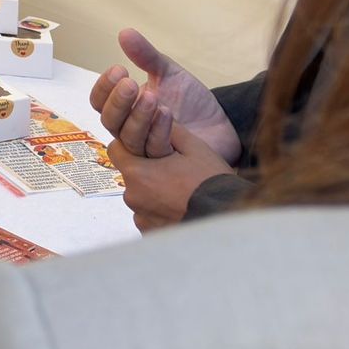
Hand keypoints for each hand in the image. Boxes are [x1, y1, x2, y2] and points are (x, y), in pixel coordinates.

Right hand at [89, 29, 241, 162]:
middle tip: (131, 83)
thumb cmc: (191, 101)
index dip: (104, 86)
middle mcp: (130, 129)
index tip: (119, 69)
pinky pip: (153, 150)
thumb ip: (146, 56)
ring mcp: (146, 149)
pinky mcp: (166, 163)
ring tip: (153, 97)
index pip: (99, 101)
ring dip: (137, 116)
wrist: (223, 125)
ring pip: (128, 138)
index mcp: (125, 108)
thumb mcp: (169, 73)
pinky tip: (167, 113)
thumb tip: (125, 33)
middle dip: (118, 101)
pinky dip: (157, 131)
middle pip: (109, 121)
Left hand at [111, 122, 233, 232]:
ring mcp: (142, 219)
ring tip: (181, 195)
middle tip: (172, 173)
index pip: (117, 151)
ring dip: (154, 195)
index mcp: (138, 173)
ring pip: (141, 199)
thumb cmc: (212, 181)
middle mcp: (133, 198)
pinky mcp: (152, 235)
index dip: (131, 146)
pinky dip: (162, 214)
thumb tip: (155, 113)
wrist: (231, 217)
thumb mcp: (193, 147)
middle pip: (131, 176)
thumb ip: (167, 129)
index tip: (148, 148)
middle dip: (146, 172)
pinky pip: (150, 219)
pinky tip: (182, 210)